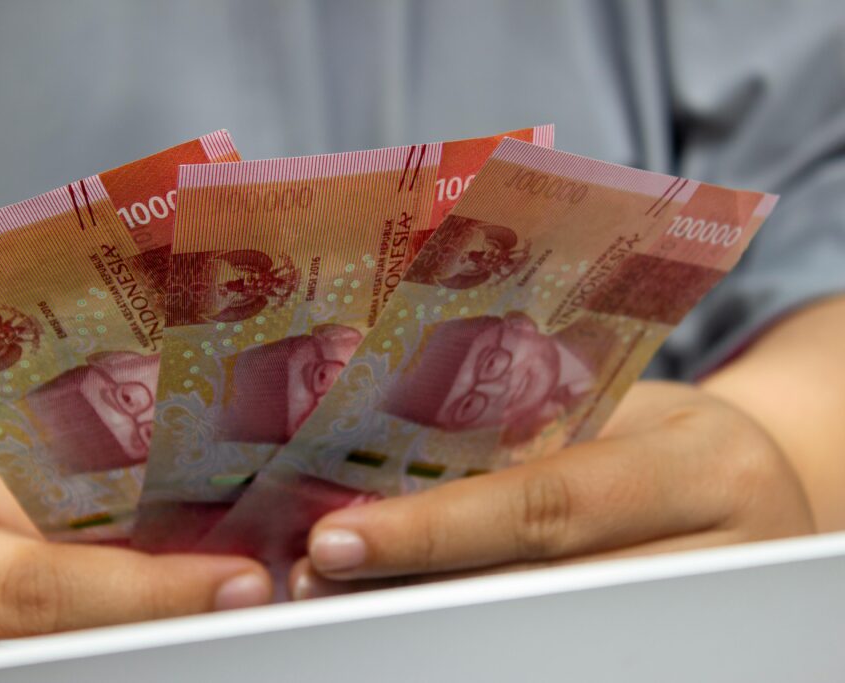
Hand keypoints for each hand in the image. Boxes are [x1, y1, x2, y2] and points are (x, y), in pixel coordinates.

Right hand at [0, 446, 271, 663]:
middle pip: (43, 666)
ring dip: (132, 670)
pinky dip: (86, 681)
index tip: (238, 583)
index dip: (148, 590)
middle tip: (238, 624)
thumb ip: (50, 519)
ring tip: (200, 640)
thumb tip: (174, 541)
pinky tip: (138, 660)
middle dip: (154, 648)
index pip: (36, 585)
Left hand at [291, 381, 814, 598]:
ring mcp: (701, 620)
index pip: (546, 504)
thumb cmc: (661, 434)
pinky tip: (414, 615)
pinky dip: (477, 634)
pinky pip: (556, 645)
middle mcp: (716, 555)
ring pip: (541, 635)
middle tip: (317, 578)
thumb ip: (518, 436)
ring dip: (431, 621)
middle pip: (537, 591)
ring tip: (348, 600)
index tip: (336, 540)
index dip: (434, 529)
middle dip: (414, 588)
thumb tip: (371, 456)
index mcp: (698, 468)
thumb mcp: (611, 412)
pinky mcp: (672, 652)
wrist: (747, 488)